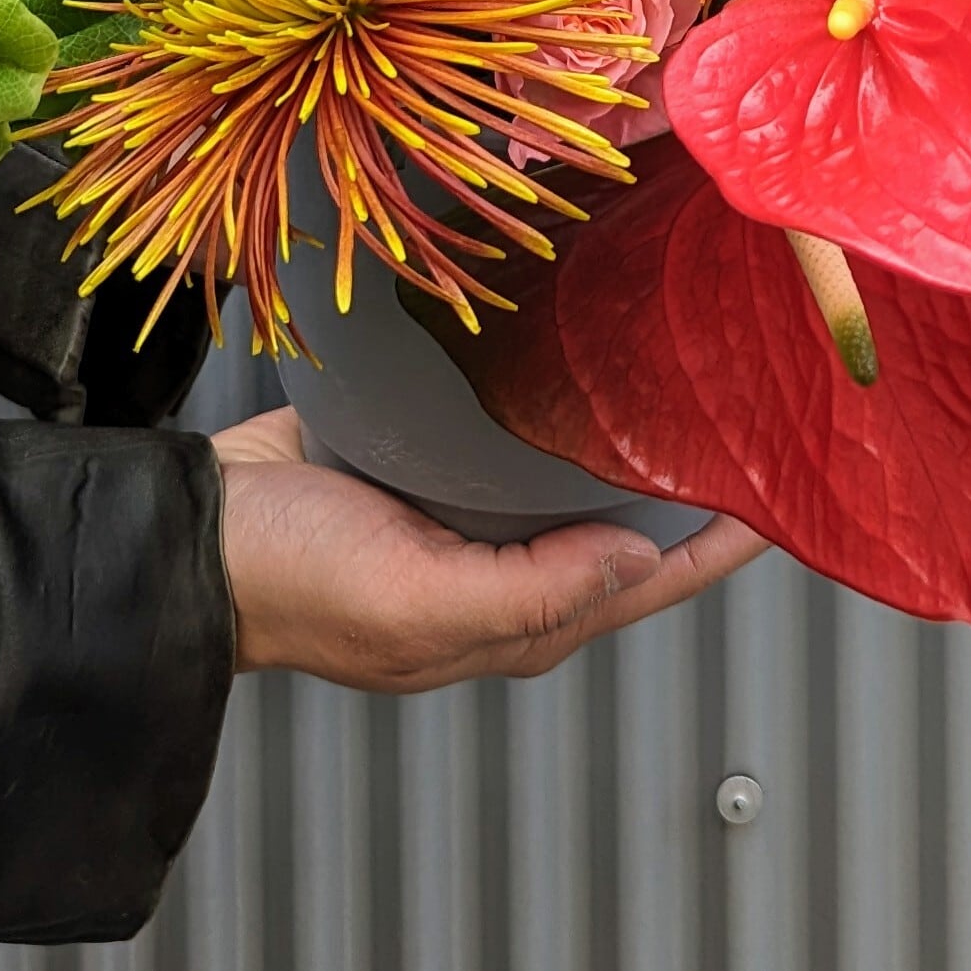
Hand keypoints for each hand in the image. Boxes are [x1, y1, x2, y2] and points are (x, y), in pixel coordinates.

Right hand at [211, 405, 769, 691]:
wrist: (186, 532)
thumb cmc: (291, 583)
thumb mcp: (417, 604)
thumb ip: (533, 592)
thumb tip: (637, 558)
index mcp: (509, 617)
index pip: (642, 582)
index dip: (715, 547)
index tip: (783, 498)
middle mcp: (498, 564)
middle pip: (618, 525)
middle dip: (684, 483)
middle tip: (746, 416)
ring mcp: (459, 508)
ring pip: (567, 473)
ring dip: (619, 433)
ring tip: (680, 376)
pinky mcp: (420, 452)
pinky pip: (502, 429)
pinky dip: (546, 399)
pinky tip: (572, 353)